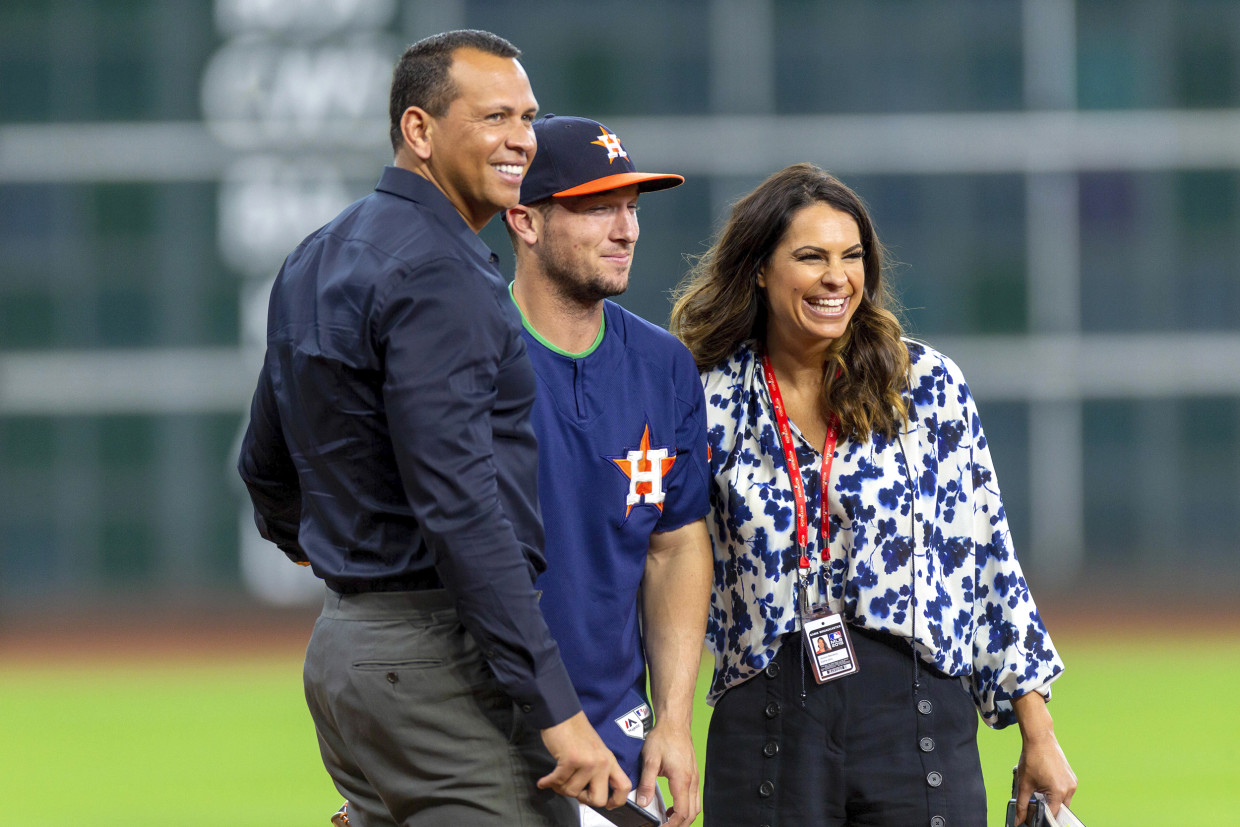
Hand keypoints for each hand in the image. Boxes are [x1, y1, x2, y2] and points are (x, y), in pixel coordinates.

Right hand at [538, 711, 631, 809]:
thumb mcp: (595, 751)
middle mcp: (603, 762)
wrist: (562, 714)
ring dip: (560, 787)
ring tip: (557, 777)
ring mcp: (588, 762)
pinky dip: (548, 783)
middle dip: (582, 799)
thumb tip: (587, 795)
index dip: (616, 801)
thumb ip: (597, 771)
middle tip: (573, 789)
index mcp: (610, 761)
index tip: (607, 805)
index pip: (624, 786)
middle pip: (598, 799)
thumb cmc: (575, 732)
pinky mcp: (572, 760)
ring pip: (573, 792)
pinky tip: (544, 781)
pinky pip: (559, 782)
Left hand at [635, 723, 699, 826]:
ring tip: (668, 821)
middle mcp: (692, 781)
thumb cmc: (663, 738)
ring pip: (696, 807)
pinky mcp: (693, 774)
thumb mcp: (650, 760)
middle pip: (692, 814)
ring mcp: (695, 778)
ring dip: (684, 818)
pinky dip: (687, 808)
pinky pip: (694, 798)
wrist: (674, 723)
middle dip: (679, 825)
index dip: (672, 825)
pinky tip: (674, 808)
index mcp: (682, 780)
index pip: (682, 812)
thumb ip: (647, 783)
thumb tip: (643, 802)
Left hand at [1012, 693, 1076, 823]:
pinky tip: (1044, 783)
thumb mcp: (1024, 784)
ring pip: (1062, 800)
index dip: (1041, 819)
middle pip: (1059, 809)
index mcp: (1059, 792)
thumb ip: (1022, 805)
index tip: (1033, 819)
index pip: (1053, 815)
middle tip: (1034, 805)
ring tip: (1038, 790)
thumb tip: (1018, 821)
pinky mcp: (1072, 777)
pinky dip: (1055, 792)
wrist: (1040, 739)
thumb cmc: (1032, 758)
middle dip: (1047, 809)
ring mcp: (1072, 782)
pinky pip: (1065, 791)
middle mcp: (1070, 789)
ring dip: (1051, 800)